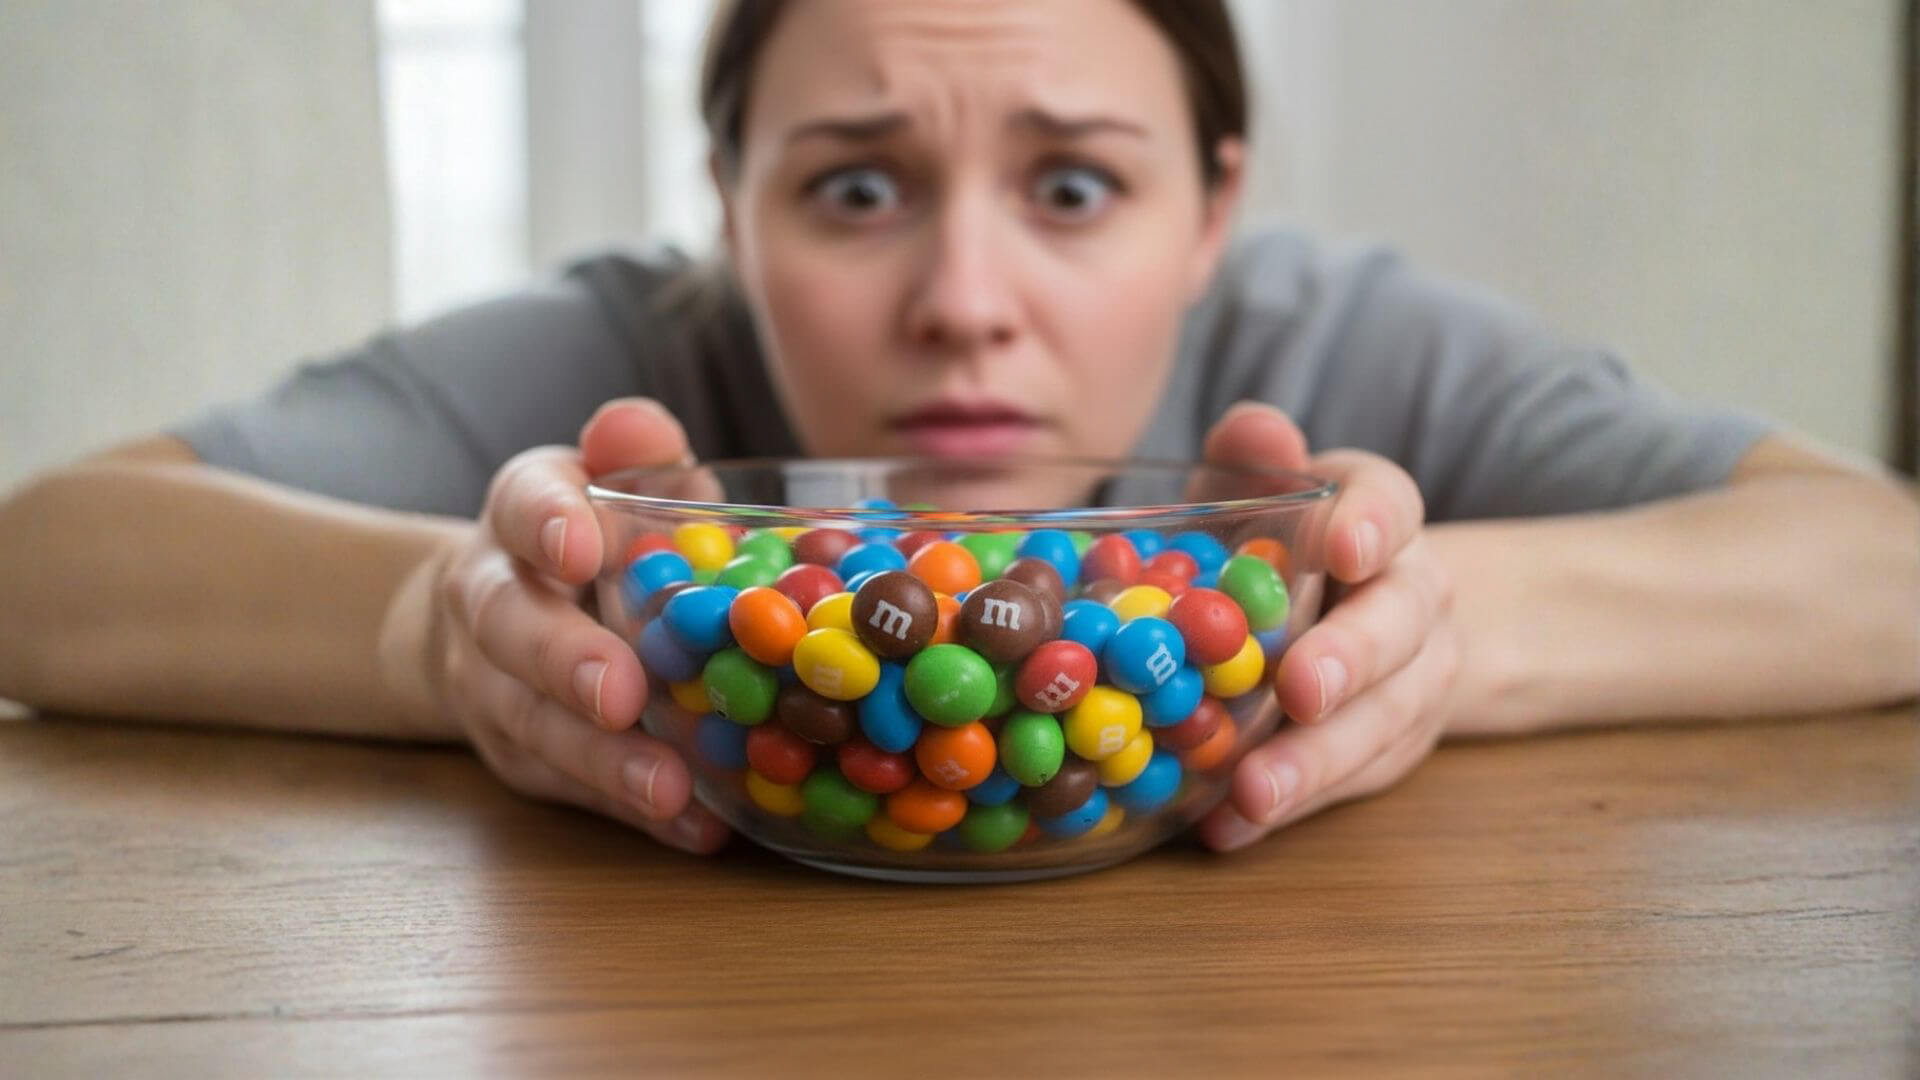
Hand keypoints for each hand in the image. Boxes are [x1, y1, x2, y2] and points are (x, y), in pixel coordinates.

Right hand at [424, 398, 729, 852]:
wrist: (499, 613)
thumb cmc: (596, 535)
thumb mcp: (616, 479)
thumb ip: (636, 450)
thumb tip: (636, 424)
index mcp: (520, 514)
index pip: (520, 505)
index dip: (546, 523)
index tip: (579, 545)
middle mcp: (490, 599)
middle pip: (510, 629)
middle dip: (563, 662)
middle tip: (621, 694)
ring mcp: (496, 687)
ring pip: (534, 725)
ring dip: (602, 760)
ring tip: (669, 787)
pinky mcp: (523, 757)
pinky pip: (573, 789)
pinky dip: (630, 812)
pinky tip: (695, 827)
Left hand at [1192, 402, 1462, 850]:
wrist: (1353, 612)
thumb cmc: (1277, 542)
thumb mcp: (1256, 489)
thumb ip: (1252, 456)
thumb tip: (1257, 431)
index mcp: (1378, 518)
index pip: (1392, 506)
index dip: (1372, 525)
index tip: (1344, 547)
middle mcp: (1413, 597)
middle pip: (1399, 626)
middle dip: (1351, 660)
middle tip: (1300, 690)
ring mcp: (1411, 681)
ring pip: (1381, 722)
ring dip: (1317, 762)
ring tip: (1253, 793)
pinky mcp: (1387, 749)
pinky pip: (1347, 784)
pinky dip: (1291, 809)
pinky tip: (1230, 829)